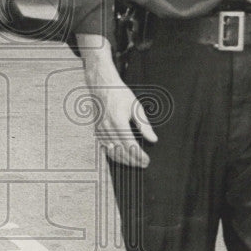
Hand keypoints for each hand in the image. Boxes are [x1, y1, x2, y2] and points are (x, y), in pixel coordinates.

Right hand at [77, 34, 156, 167]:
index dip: (139, 156)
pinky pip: (105, 149)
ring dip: (124, 161)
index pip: (130, 146)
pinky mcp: (97, 131)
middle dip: (134, 161)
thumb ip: (144, 125)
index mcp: (118, 122)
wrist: (102, 86)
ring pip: (112, 153)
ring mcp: (101, 131)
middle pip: (121, 152)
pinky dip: (114, 156)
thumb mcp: (136, 107)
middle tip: (143, 164)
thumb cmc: (119, 94)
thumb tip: (153, 139)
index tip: (147, 160)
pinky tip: (122, 158)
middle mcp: (107, 128)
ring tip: (135, 163)